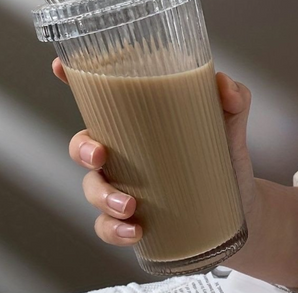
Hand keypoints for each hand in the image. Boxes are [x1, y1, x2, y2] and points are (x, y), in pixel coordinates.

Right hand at [52, 58, 255, 245]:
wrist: (238, 203)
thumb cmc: (224, 155)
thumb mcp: (229, 122)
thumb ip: (233, 97)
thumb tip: (223, 85)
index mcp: (138, 123)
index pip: (100, 100)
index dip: (72, 81)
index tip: (59, 67)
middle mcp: (124, 153)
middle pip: (82, 146)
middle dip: (82, 149)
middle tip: (101, 155)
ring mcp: (125, 186)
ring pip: (91, 188)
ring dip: (101, 197)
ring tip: (130, 206)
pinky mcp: (132, 218)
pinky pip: (107, 226)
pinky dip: (113, 230)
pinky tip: (134, 230)